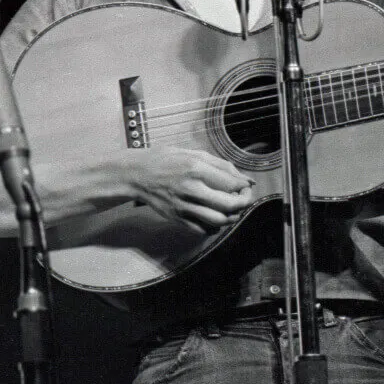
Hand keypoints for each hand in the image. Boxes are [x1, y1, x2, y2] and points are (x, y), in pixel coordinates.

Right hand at [129, 148, 255, 233]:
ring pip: (218, 220)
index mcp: (195, 168)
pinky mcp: (177, 218)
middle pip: (229, 205)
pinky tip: (215, 217)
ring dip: (232, 217)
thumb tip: (246, 179)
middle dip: (243, 203)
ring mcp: (183, 206)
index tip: (245, 185)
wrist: (137, 175)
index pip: (232, 183)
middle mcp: (190, 188)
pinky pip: (203, 230)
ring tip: (232, 209)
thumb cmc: (165, 160)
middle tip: (244, 198)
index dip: (245, 186)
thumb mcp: (193, 153)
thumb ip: (221, 165)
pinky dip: (215, 227)